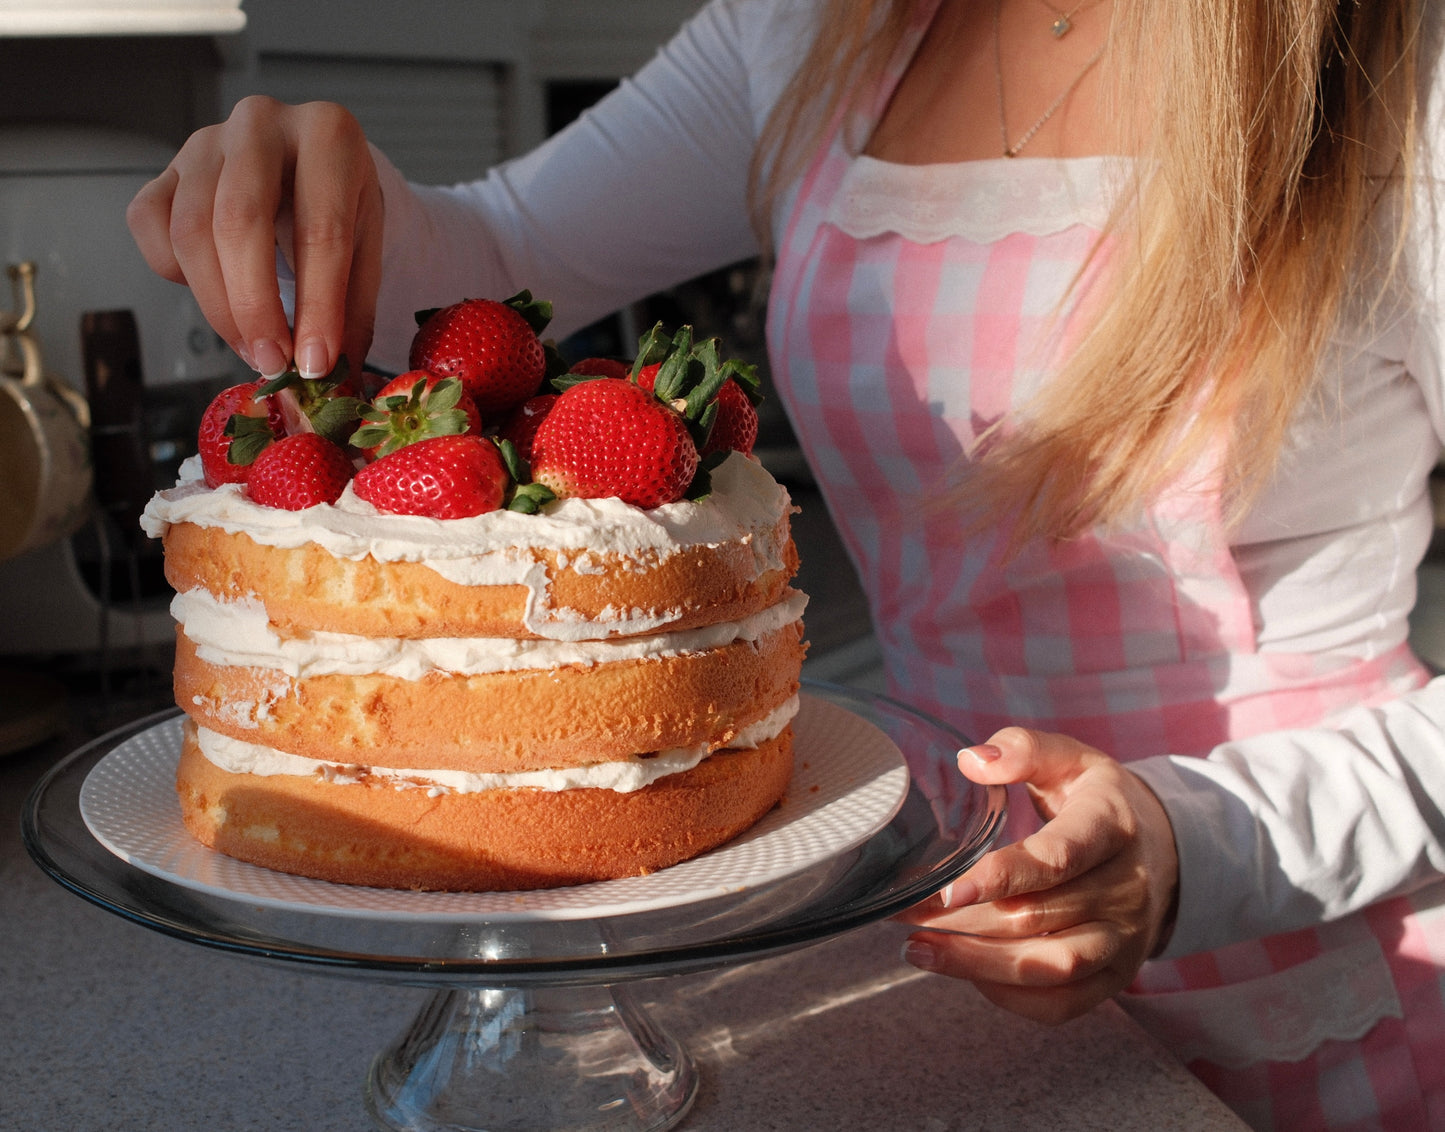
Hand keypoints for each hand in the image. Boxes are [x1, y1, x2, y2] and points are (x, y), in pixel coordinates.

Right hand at [126, 95, 383, 380]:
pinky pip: (151, 227)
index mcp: (328, 134)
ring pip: (191, 231)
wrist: (305, 167)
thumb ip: (350, 313)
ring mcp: (205, 141)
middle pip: (240, 222)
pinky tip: (216, 295)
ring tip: (253, 349)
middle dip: (255, 307)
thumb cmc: (337, 208)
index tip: (314, 363)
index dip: (317, 306)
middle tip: (272, 363)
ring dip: (219, 306)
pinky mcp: (166, 167)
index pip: (322, 231)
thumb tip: (334, 380)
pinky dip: (178, 275)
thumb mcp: (364, 252)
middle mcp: (262, 123)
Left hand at [896, 726, 1178, 1024]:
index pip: (1058, 858)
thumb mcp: (1069, 758)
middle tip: (907, 913)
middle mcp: (1125, 888)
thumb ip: (1022, 750)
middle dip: (965, 921)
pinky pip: (1063, 1004)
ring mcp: (1125, 938)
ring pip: (1051, 967)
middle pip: (1039, 917)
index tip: (949, 889)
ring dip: (979, 965)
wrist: (1164, 848)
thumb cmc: (1096, 801)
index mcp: (1110, 826)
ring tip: (919, 950)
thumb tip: (972, 762)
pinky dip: (1011, 998)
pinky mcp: (1117, 976)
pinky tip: (965, 973)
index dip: (1003, 876)